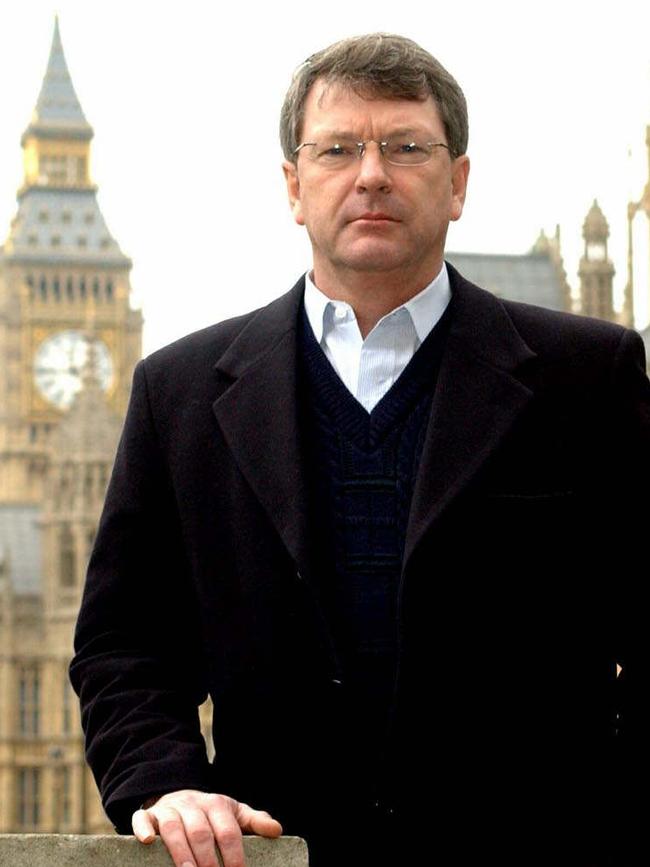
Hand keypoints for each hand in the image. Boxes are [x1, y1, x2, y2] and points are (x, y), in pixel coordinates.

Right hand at [132, 789, 282, 866]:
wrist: (178, 796)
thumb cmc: (210, 814)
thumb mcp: (234, 813)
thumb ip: (254, 822)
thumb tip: (277, 831)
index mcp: (217, 804)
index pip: (227, 830)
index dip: (233, 854)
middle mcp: (192, 804)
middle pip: (200, 832)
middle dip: (207, 859)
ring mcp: (169, 809)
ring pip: (173, 828)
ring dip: (180, 852)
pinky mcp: (148, 815)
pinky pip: (142, 819)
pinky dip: (144, 829)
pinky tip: (148, 842)